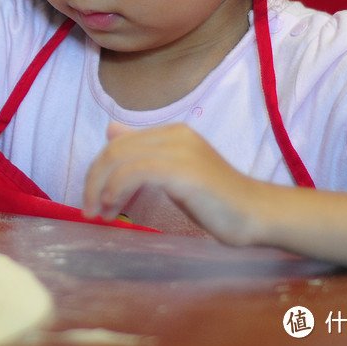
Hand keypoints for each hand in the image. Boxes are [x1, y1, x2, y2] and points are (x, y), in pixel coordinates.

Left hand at [83, 123, 268, 244]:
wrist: (257, 214)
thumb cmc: (216, 200)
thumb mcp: (174, 171)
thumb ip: (145, 152)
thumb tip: (111, 131)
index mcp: (171, 133)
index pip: (119, 144)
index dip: (98, 171)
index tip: (93, 201)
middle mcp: (174, 135)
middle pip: (115, 150)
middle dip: (93, 181)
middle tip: (89, 210)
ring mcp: (180, 151)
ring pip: (120, 159)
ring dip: (101, 189)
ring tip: (99, 214)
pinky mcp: (184, 171)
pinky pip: (136, 172)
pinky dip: (117, 189)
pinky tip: (114, 207)